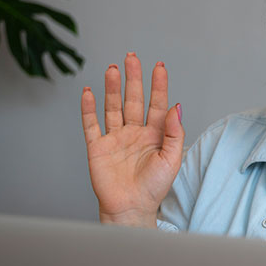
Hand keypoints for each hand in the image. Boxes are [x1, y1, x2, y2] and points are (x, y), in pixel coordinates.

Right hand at [80, 52, 184, 227]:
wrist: (131, 208)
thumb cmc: (154, 188)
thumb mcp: (171, 159)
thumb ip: (174, 132)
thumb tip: (177, 106)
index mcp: (154, 135)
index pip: (157, 104)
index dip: (158, 85)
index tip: (159, 66)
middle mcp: (134, 133)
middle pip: (133, 99)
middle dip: (133, 78)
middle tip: (132, 57)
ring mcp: (115, 138)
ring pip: (113, 107)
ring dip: (112, 88)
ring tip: (113, 69)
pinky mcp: (97, 147)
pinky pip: (91, 124)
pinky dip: (88, 108)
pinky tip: (89, 92)